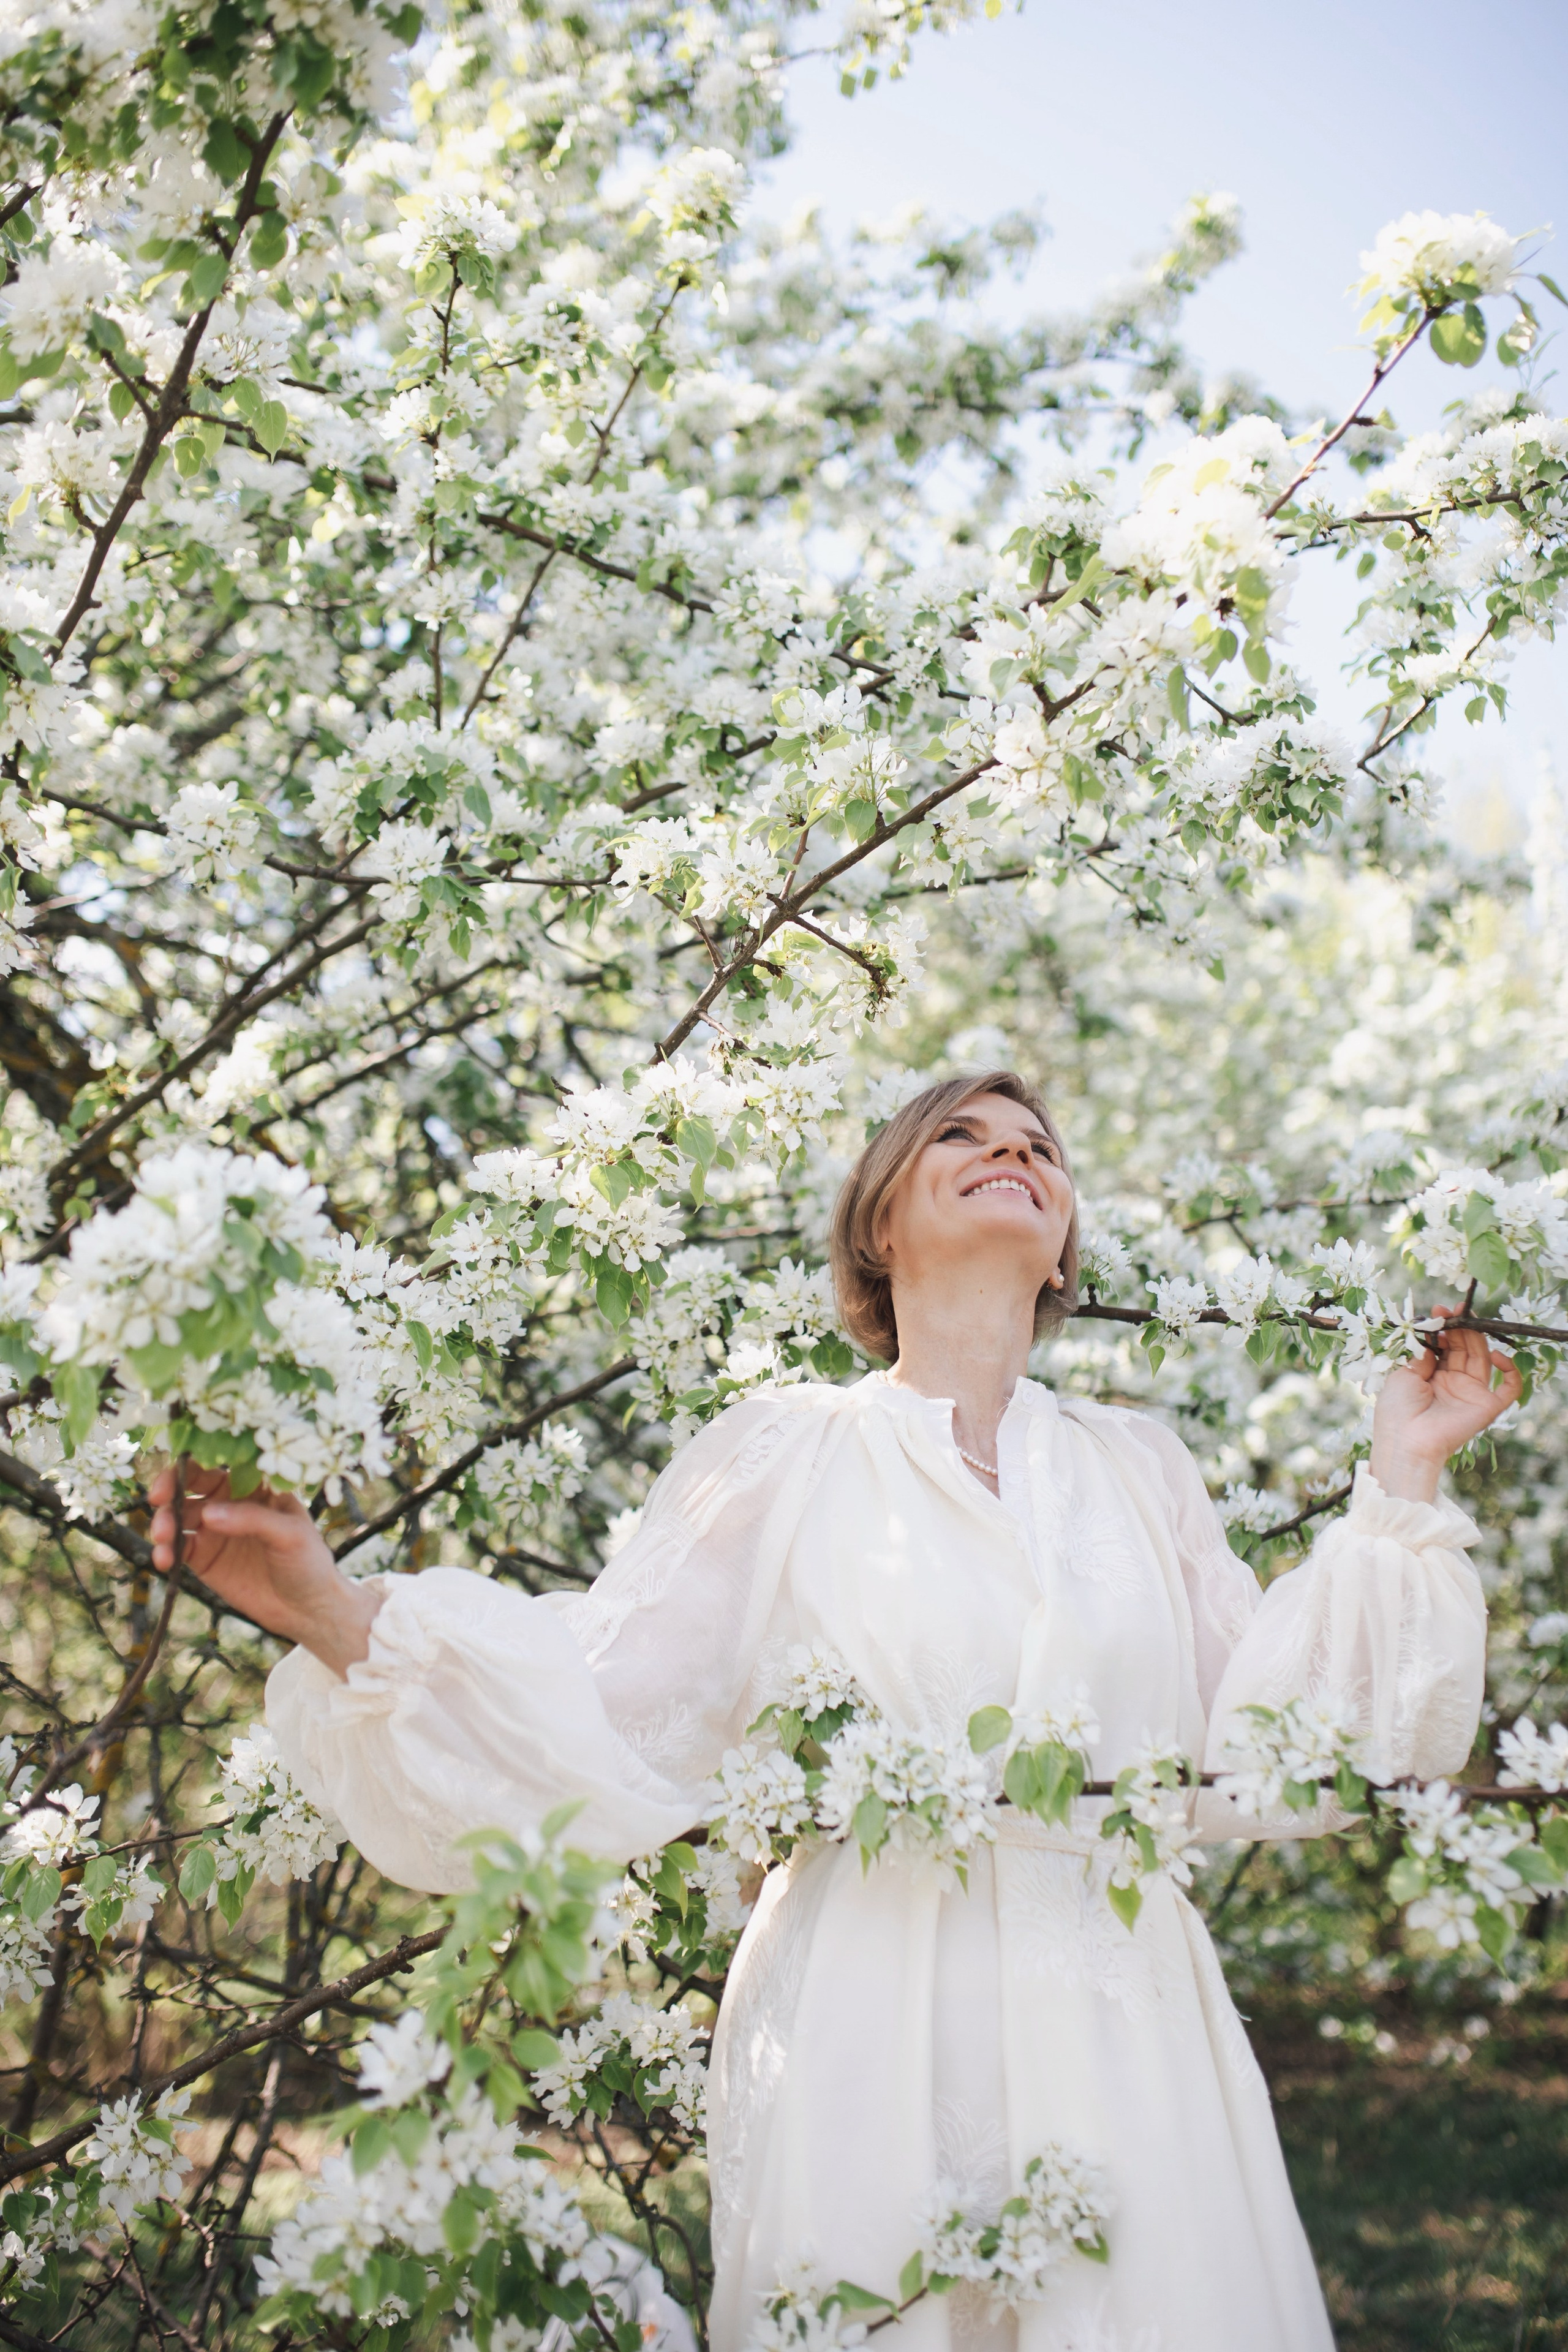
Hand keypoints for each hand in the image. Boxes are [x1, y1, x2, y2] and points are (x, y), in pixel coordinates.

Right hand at [147, 1463, 380, 1675]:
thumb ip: (252, 1520)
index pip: (220, 1464)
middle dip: (169, 1489)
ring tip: (163, 1539)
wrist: (307, 1609)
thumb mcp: (291, 1534)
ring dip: (163, 1522)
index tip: (177, 1474)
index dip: (193, 1464)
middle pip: (190, 1485)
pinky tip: (164, 1560)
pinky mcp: (204, 1559)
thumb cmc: (309, 1562)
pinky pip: (177, 1549)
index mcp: (256, 1486)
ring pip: (178, 1516)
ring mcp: (215, 1530)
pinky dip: (165, 1551)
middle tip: (158, 1501)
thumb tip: (209, 1513)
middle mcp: (231, 1502)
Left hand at [1369, 1306, 1522, 1503]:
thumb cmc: (1397, 1411)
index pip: (1445, 1347)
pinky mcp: (1486, 1407)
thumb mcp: (1403, 1375)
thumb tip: (1433, 1339)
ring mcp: (1470, 1394)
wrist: (1405, 1442)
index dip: (1444, 1328)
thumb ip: (1421, 1355)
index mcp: (1431, 1377)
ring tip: (1466, 1319)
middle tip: (1455, 1309)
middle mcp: (1452, 1384)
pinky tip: (1498, 1355)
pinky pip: (1509, 1389)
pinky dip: (1511, 1371)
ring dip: (1477, 1338)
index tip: (1438, 1311)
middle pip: (1464, 1349)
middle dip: (1461, 1327)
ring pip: (1482, 1359)